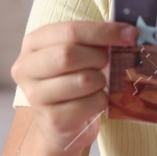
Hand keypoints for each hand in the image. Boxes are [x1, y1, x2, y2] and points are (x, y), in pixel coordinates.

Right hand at [11, 20, 133, 151]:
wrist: (60, 125)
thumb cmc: (72, 81)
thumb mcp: (77, 54)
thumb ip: (95, 40)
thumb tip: (128, 33)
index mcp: (33, 43)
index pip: (69, 31)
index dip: (103, 31)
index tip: (130, 34)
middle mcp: (26, 68)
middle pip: (69, 54)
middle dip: (99, 57)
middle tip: (108, 62)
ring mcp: (35, 96)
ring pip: (83, 80)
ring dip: (101, 81)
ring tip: (97, 84)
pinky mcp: (52, 120)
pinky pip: (90, 103)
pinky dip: (101, 100)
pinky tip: (93, 102)